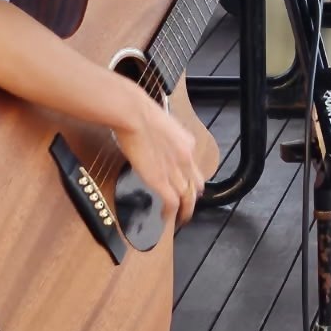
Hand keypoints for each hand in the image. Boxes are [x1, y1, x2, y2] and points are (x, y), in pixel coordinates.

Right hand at [112, 85, 203, 225]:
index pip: (194, 166)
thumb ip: (165, 135)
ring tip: (181, 219)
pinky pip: (172, 203)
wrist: (134, 114)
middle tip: (187, 206)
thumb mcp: (162, 122)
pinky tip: (166, 218)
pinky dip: (171, 213)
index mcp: (187, 143)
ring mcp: (175, 171)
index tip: (186, 183)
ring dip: (185, 211)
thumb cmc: (140, 111)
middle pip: (196, 185)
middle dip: (193, 197)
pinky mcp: (160, 181)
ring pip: (187, 198)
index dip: (191, 178)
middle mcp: (186, 159)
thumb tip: (156, 139)